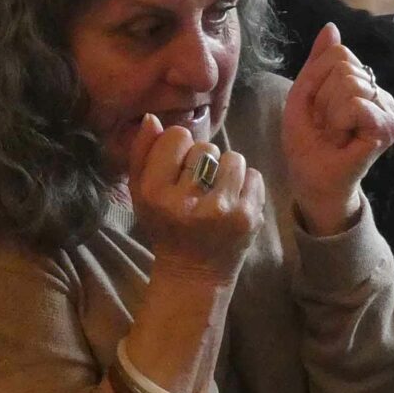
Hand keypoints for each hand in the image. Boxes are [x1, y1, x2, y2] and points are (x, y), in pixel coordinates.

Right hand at [127, 112, 264, 288]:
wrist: (194, 274)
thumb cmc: (165, 227)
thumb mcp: (140, 194)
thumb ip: (142, 154)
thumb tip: (153, 118)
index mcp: (155, 193)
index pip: (177, 136)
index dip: (180, 148)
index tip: (178, 169)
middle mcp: (186, 201)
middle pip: (206, 147)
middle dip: (204, 162)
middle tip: (199, 187)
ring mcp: (221, 210)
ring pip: (233, 158)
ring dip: (227, 172)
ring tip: (218, 193)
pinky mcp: (248, 217)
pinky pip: (254, 176)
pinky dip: (246, 186)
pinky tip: (234, 203)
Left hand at [279, 24, 393, 234]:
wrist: (313, 182)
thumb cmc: (308, 143)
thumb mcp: (305, 95)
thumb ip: (317, 62)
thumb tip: (331, 26)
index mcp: (364, 83)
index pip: (339, 53)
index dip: (318, 81)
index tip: (320, 111)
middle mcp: (381, 93)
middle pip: (343, 65)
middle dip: (323, 97)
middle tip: (328, 126)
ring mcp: (390, 109)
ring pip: (348, 82)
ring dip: (329, 112)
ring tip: (335, 134)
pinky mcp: (389, 127)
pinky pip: (355, 104)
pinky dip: (339, 121)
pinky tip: (344, 140)